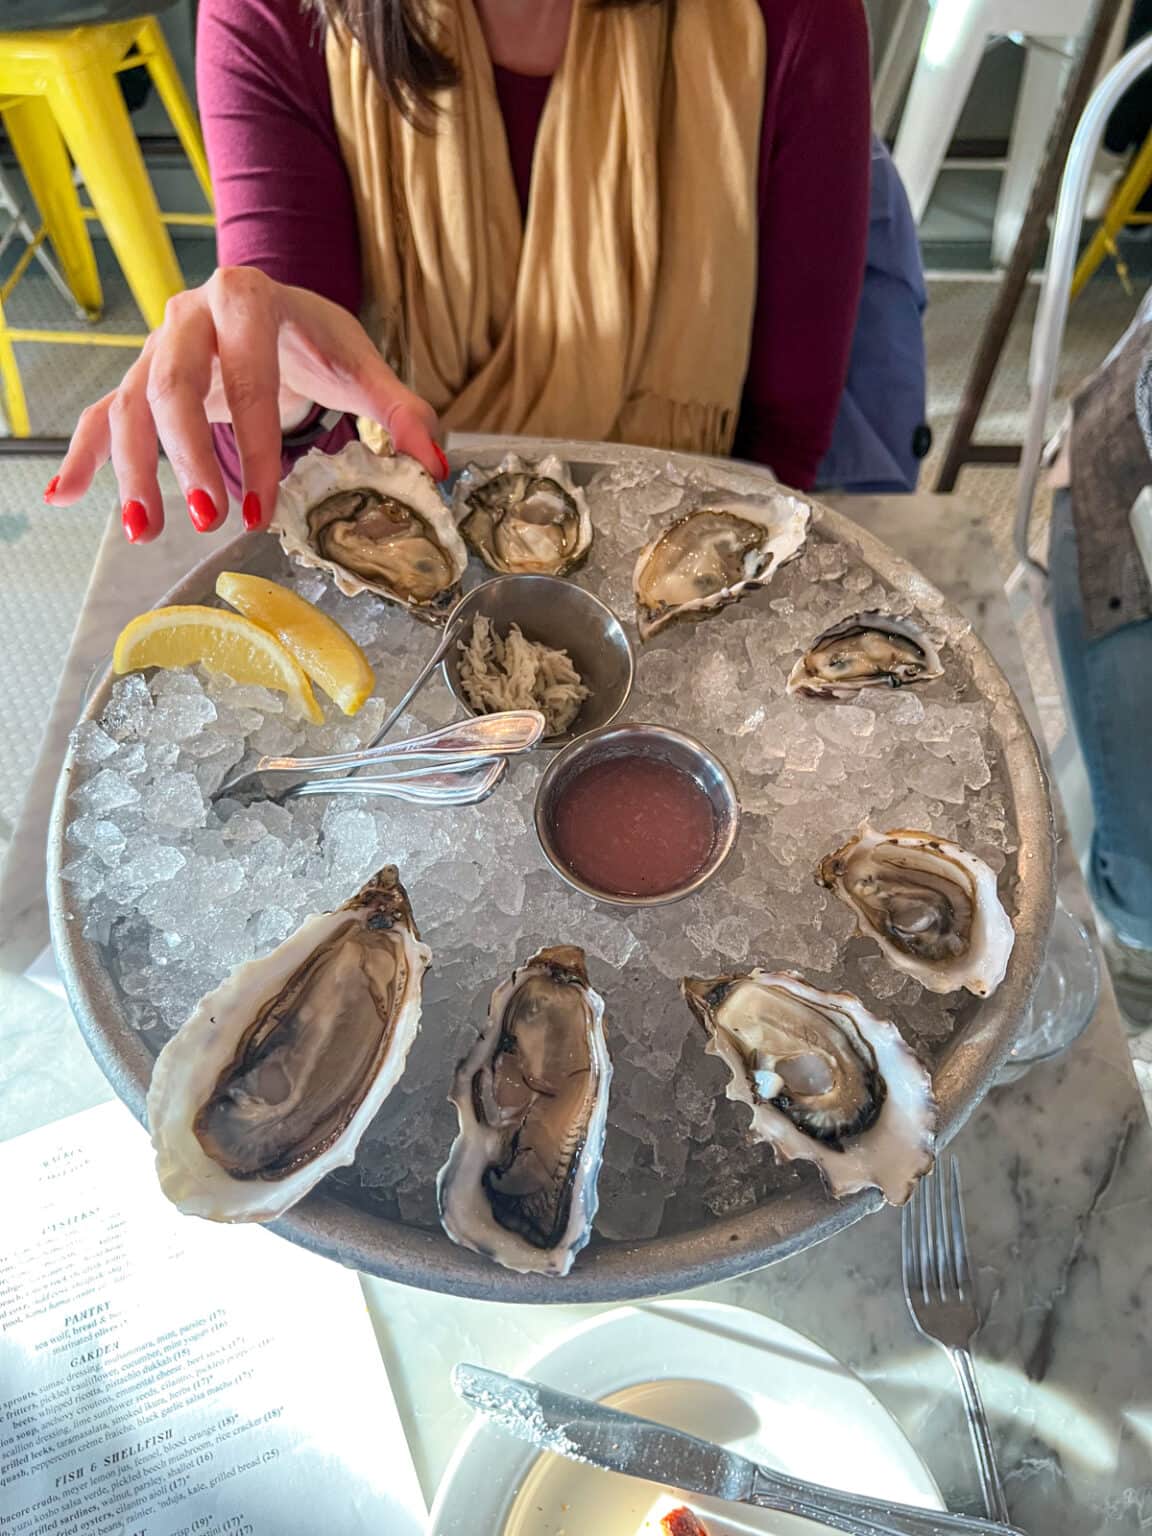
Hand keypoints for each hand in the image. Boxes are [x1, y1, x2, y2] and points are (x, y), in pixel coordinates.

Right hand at [46, 266, 445, 541]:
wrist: (268, 307)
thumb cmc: (314, 339)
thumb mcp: (359, 365)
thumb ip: (401, 410)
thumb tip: (439, 463)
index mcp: (248, 299)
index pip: (247, 374)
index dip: (255, 443)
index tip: (260, 506)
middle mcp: (189, 316)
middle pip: (172, 384)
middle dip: (187, 457)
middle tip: (207, 518)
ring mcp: (157, 348)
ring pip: (130, 405)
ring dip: (132, 469)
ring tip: (144, 529)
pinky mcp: (141, 379)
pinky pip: (102, 415)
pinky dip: (82, 456)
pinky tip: (63, 496)